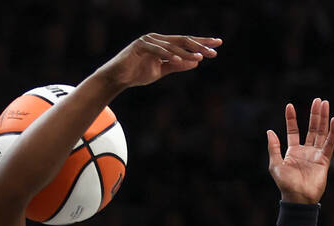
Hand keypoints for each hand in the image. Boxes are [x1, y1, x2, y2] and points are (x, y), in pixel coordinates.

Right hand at [95, 34, 219, 90]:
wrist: (116, 78)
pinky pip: (158, 51)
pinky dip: (169, 55)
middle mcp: (157, 39)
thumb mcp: (160, 71)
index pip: (185, 42)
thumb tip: (196, 62)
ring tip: (200, 58)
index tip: (217, 46)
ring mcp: (148, 41)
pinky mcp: (140, 46)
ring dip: (187, 52)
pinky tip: (180, 60)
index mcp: (163, 43)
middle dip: (199, 45)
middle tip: (214, 49)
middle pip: (182, 40)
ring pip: (172, 46)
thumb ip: (177, 66)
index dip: (201, 44)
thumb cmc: (136, 74)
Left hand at [267, 98, 333, 203]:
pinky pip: (330, 142)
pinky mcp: (325, 159)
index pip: (293, 131)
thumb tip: (269, 131)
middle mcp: (305, 151)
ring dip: (323, 118)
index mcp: (292, 151)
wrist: (297, 197)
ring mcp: (316, 154)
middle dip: (314, 114)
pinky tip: (333, 120)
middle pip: (311, 128)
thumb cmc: (285, 184)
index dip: (291, 119)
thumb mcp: (275, 164)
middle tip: (318, 100)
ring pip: (321, 132)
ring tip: (324, 103)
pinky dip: (332, 131)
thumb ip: (273, 148)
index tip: (289, 105)